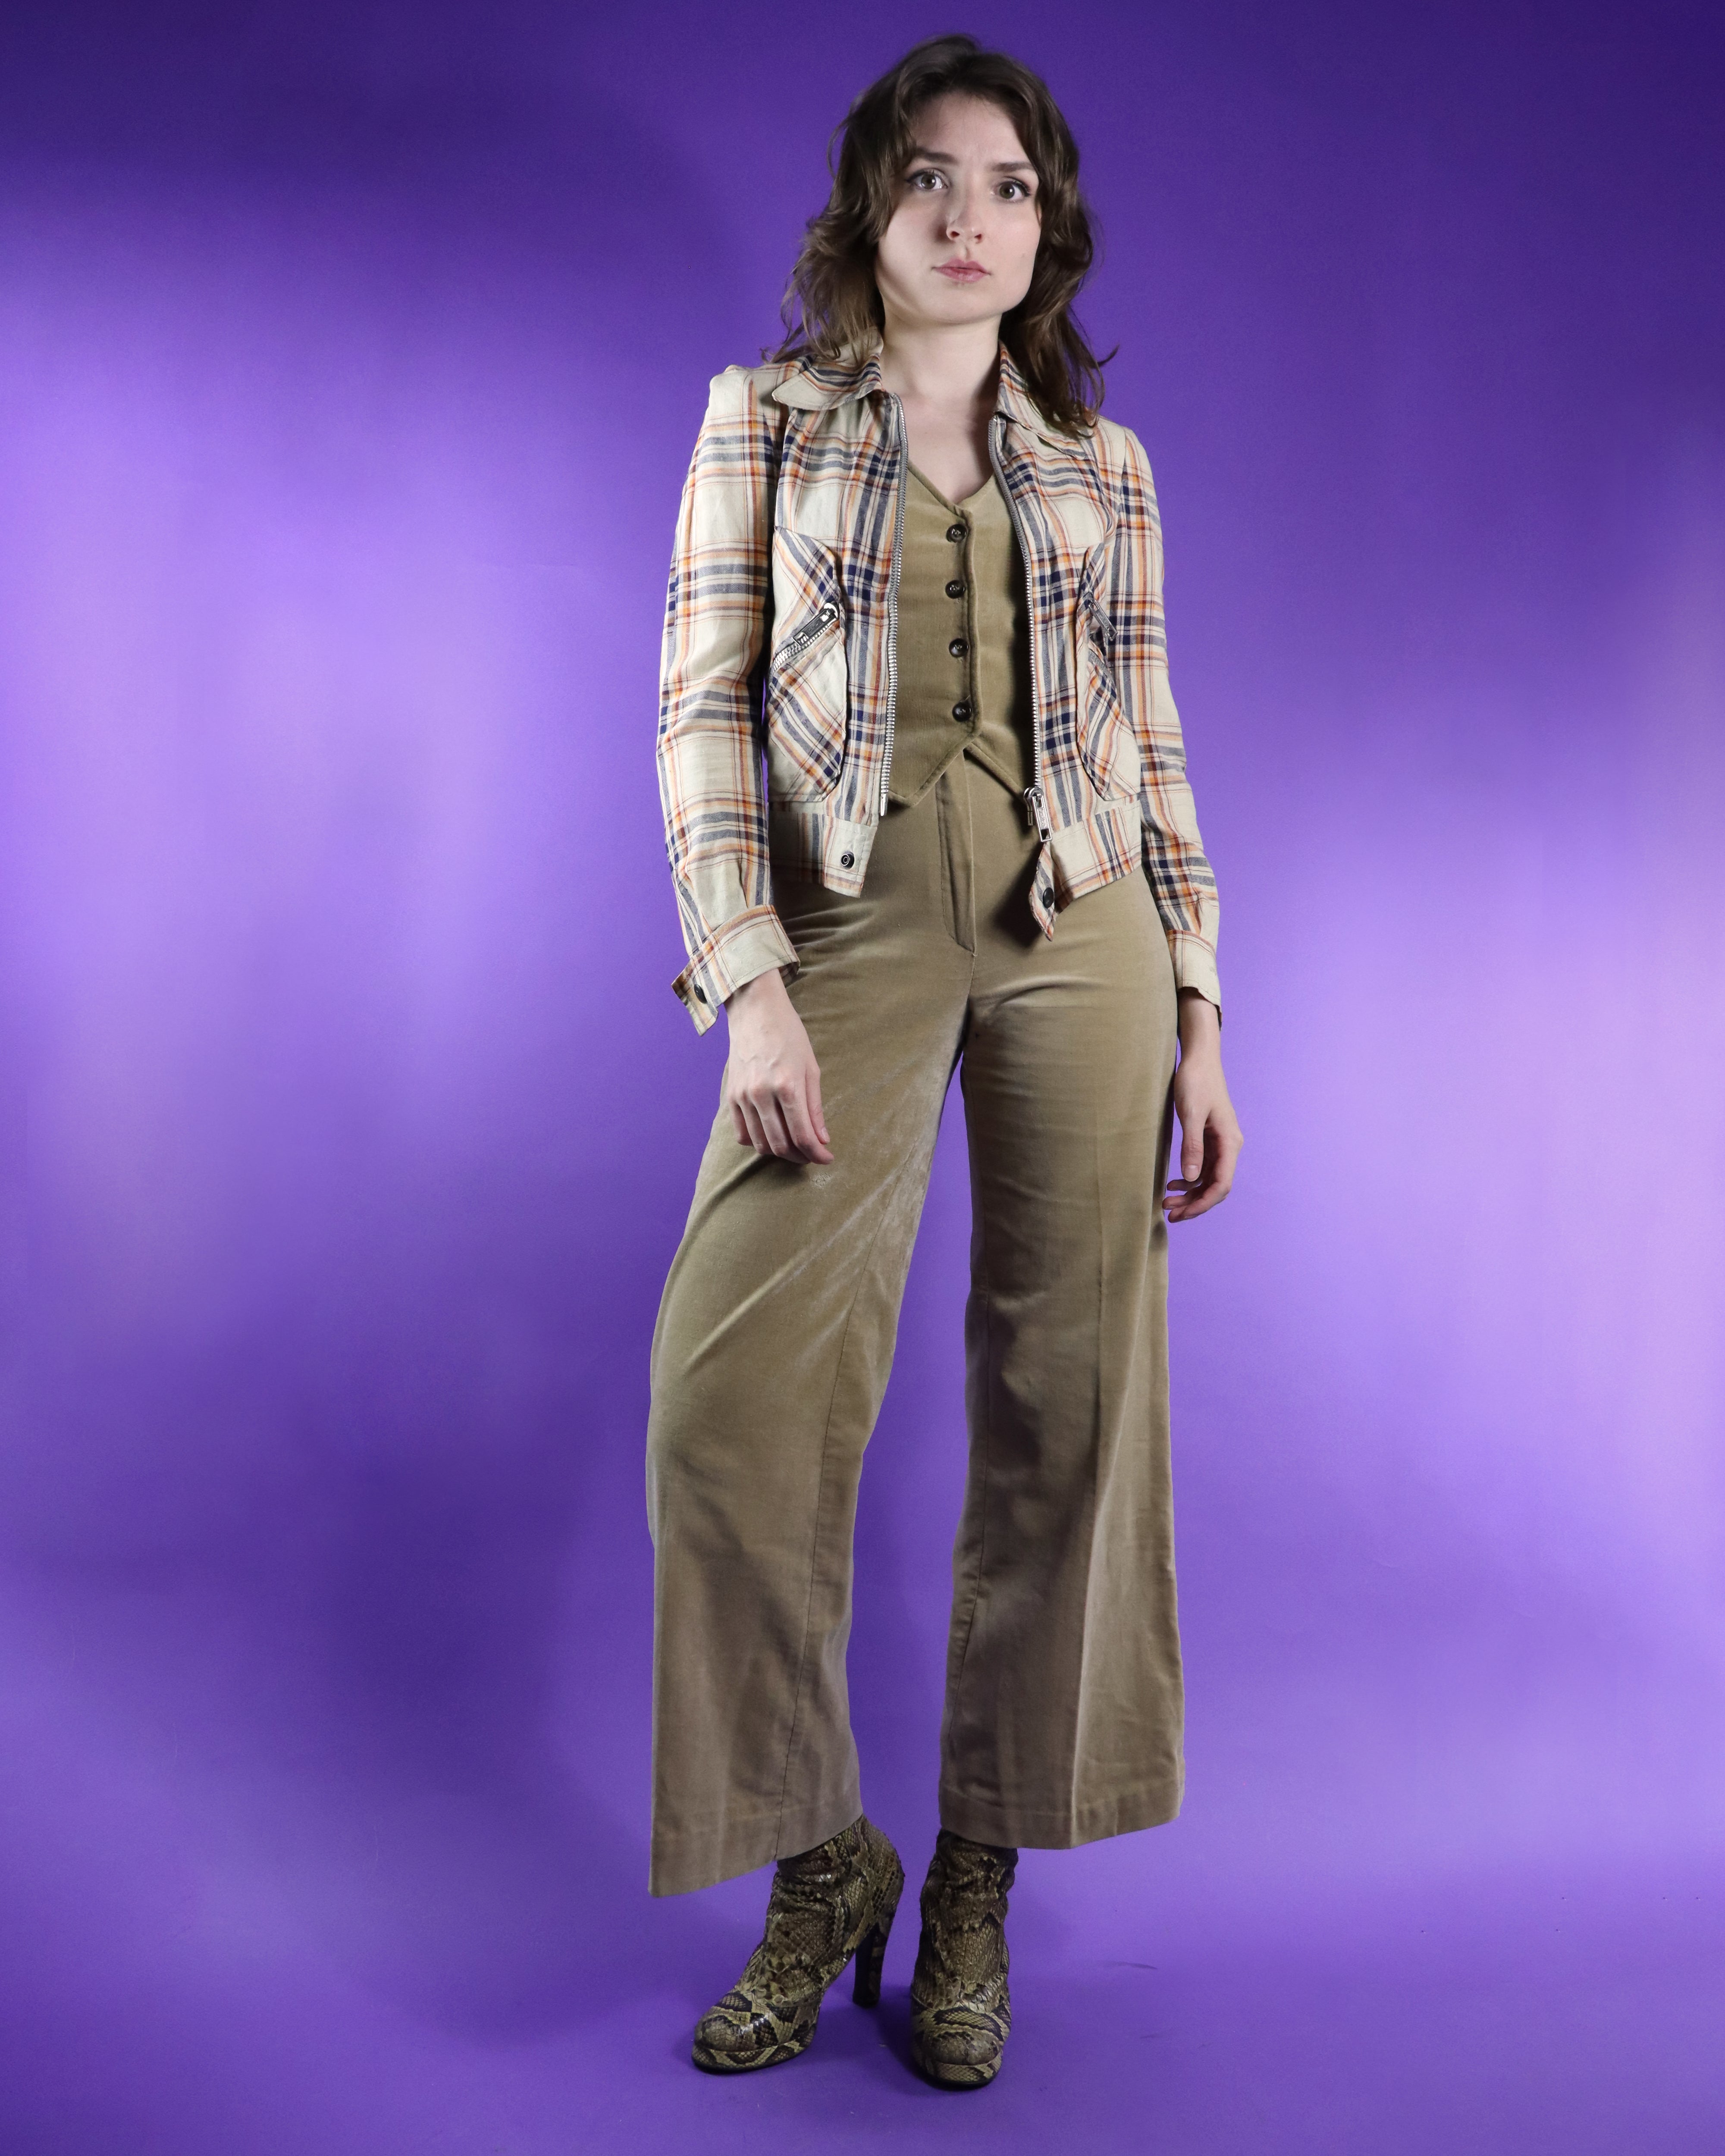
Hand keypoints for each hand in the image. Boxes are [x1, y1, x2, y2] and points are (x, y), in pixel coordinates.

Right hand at [722, 969, 833, 1164]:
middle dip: (800, 1157)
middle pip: (781, 1145)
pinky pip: (741, 1133)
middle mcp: (762, 1094)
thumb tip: (822, 1139)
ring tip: (794, 1148)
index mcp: (787, 1085)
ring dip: (780, 1152)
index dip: (817, 1154)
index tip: (827, 1158)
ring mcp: (743, 1096)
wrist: (755, 1011)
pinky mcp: (730, 1096)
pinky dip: (758, 1142)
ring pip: (760, 1144)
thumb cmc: (789, 1035)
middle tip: (812, 1155)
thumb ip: (815, 1107)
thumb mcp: (811, 1068)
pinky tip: (772, 1136)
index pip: (803, 1135)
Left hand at [1164, 990, 1241, 1222]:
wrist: (1199, 1058)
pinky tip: (1173, 1183)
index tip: (1180, 1214)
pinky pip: (1203, 1168)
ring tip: (1166, 1202)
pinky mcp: (1211, 1139)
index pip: (1220, 1185)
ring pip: (1208, 1179)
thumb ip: (1192, 1147)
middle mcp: (1229, 1146)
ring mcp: (1220, 1143)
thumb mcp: (1190, 1114)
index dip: (1202, 1204)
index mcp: (1229, 1142)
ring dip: (1190, 1194)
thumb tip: (1190, 1179)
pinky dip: (1189, 1179)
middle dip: (1194, 1203)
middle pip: (1215, 1186)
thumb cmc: (1195, 1082)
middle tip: (1168, 1214)